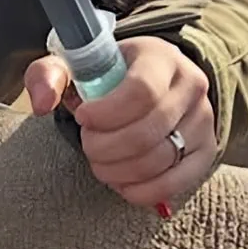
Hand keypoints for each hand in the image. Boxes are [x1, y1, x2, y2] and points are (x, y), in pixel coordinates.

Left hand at [24, 37, 218, 212]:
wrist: (149, 84)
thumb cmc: (107, 77)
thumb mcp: (75, 66)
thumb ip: (49, 75)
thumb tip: (42, 103)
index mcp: (160, 57)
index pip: (141, 91)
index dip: (106, 114)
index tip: (83, 117)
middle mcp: (191, 86)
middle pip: (147, 132)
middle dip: (105, 147)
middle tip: (89, 144)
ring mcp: (203, 120)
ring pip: (159, 160)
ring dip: (118, 170)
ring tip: (100, 161)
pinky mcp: (205, 151)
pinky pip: (174, 183)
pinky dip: (140, 190)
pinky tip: (121, 181)